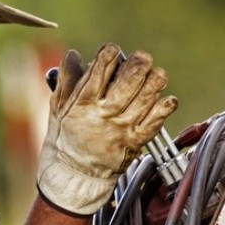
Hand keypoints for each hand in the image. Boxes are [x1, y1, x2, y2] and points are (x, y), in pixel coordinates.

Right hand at [37, 43, 177, 215]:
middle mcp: (104, 114)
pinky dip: (164, 108)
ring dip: (155, 81)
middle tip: (142, 58)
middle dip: (139, 63)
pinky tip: (166, 100)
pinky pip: (154, 122)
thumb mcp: (57, 106)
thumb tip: (73, 55)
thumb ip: (67, 79)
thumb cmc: (64, 137)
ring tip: (157, 75)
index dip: (109, 53)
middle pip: (129, 81)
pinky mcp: (134, 142)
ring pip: (146, 98)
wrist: (73, 174)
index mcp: (83, 102)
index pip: (100, 69)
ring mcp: (121, 128)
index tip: (112, 50)